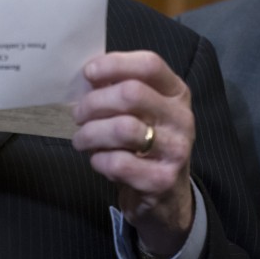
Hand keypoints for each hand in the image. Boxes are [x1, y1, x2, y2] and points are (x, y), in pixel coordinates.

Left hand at [72, 51, 194, 255]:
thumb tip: (90, 75)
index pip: (150, 65)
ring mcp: (176, 149)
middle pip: (130, 94)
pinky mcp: (162, 179)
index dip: (115, 64)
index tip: (88, 73)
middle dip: (94, 102)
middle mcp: (181, 118)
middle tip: (78, 114)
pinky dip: (99, 160)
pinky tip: (98, 160)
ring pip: (122, 128)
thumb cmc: (144, 143)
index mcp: (176, 93)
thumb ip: (119, 89)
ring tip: (81, 139)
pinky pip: (119, 162)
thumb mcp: (141, 111)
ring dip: (91, 133)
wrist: (165, 194)